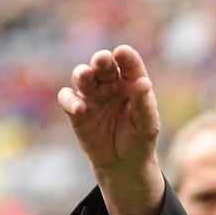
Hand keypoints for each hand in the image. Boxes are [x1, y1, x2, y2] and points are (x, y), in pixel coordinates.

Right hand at [57, 45, 159, 172]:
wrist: (124, 162)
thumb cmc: (140, 138)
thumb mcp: (147, 124)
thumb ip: (144, 104)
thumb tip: (144, 83)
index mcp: (131, 83)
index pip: (129, 64)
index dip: (126, 57)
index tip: (122, 52)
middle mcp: (110, 85)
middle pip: (103, 66)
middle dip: (101, 60)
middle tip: (102, 59)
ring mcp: (92, 96)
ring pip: (82, 77)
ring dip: (82, 74)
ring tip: (85, 75)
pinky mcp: (76, 111)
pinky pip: (68, 99)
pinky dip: (70, 100)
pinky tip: (79, 107)